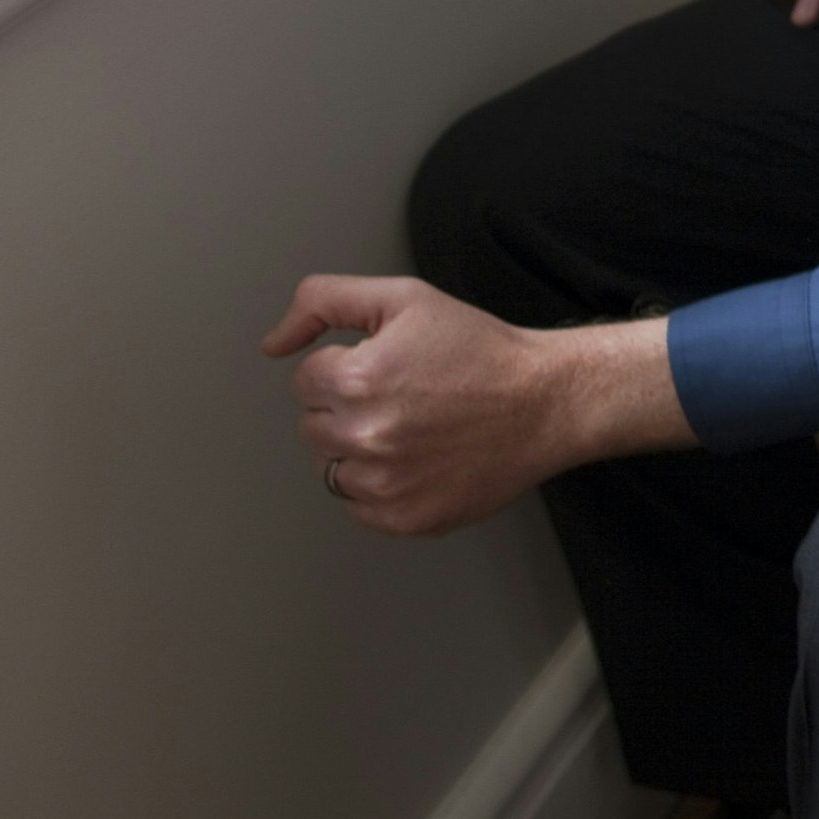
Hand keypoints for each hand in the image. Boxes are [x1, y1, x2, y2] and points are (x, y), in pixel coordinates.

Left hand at [262, 277, 689, 536]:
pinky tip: (423, 461)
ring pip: (334, 469)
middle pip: (314, 427)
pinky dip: (384, 488)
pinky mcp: (403, 518)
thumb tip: (272, 344)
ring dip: (363, 451)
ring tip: (417, 430)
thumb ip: (326, 302)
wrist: (545, 401)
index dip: (348, 368)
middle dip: (349, 410)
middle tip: (407, 398)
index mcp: (358, 379)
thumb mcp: (406, 299)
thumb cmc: (481, 351)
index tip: (391, 369)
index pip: (307, 380)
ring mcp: (383, 484)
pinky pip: (361, 507)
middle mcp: (365, 435)